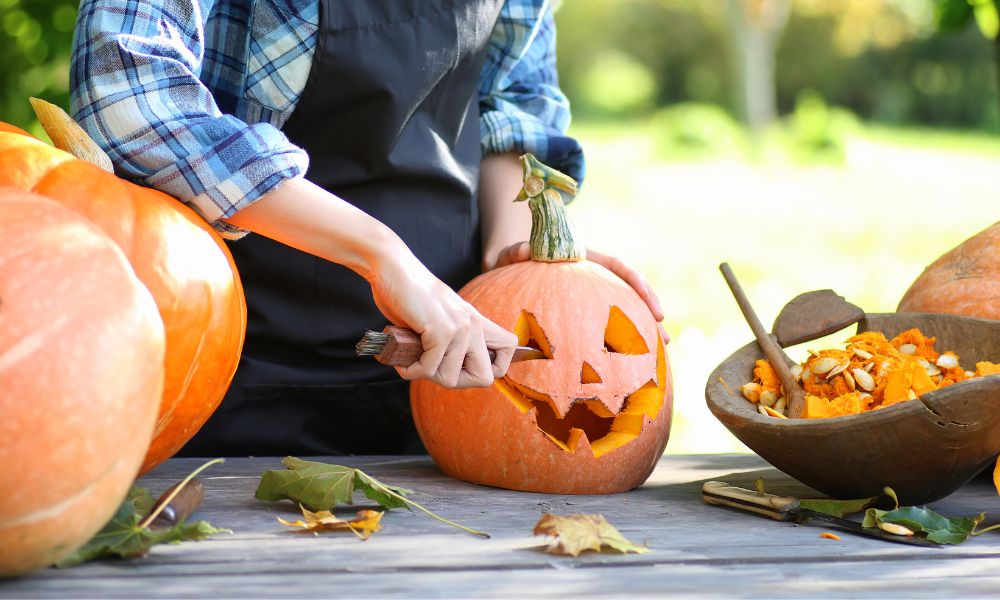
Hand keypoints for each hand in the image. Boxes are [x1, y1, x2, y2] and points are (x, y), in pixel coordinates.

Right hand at [368, 244, 517, 387]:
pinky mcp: (441, 330)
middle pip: (484, 378)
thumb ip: (453, 340)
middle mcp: (474, 325)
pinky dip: (411, 370)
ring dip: (426, 375)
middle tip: (433, 369)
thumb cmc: (410, 296)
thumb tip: (451, 373)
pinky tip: (403, 361)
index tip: (460, 366)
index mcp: (477, 321)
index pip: (510, 349)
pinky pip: (429, 368)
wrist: (393, 268)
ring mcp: (460, 327)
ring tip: (412, 359)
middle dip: (455, 381)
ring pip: (451, 378)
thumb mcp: (441, 319)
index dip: (488, 368)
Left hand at [492, 242, 668, 342]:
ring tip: (661, 352)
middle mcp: (595, 277)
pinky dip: (622, 342)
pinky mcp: (587, 312)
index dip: (633, 280)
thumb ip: (516, 251)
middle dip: (648, 310)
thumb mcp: (512, 254)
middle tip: (662, 334)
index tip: (645, 295)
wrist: (511, 269)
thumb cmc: (513, 260)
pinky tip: (633, 363)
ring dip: (643, 330)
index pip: (616, 266)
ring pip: (626, 310)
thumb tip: (523, 251)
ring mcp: (593, 295)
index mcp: (584, 260)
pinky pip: (609, 326)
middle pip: (630, 291)